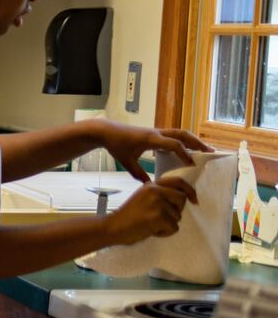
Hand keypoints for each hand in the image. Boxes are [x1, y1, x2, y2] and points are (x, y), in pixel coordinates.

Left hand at [94, 121, 213, 181]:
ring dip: (192, 140)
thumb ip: (139, 174)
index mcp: (151, 139)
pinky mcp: (154, 132)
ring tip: (204, 149)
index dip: (184, 154)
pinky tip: (188, 148)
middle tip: (210, 152)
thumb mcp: (127, 162)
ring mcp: (156, 131)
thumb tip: (152, 186)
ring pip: (179, 133)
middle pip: (182, 134)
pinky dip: (183, 140)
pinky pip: (173, 135)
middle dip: (197, 143)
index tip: (192, 165)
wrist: (107, 131)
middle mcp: (156, 133)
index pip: (174, 145)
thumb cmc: (116, 146)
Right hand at [104, 175, 196, 245]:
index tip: (194, 200)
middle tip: (162, 218)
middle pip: (182, 199)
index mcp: (151, 185)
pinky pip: (174, 227)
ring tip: (152, 224)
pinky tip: (151, 231)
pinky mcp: (159, 216)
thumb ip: (159, 195)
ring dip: (168, 224)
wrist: (113, 227)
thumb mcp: (143, 198)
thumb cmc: (128, 216)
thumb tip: (182, 199)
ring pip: (178, 216)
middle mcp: (155, 191)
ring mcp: (157, 203)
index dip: (189, 190)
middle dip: (176, 211)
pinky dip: (165, 233)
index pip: (177, 181)